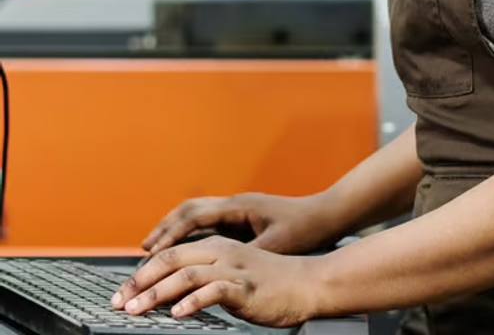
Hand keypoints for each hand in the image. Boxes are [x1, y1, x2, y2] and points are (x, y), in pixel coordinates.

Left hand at [110, 236, 320, 326]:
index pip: (171, 254)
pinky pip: (214, 291)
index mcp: (218, 247)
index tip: (121, 292)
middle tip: (118, 301)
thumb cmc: (271, 284)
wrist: (307, 284)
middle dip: (140, 281)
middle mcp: (223, 252)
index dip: (142, 272)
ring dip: (156, 293)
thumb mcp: (234, 275)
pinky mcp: (246, 287)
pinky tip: (177, 314)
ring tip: (135, 310)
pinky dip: (192, 302)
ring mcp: (234, 269)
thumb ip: (206, 278)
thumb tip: (171, 294)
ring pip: (186, 274)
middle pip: (172, 260)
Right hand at [142, 192, 330, 255]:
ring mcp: (239, 210)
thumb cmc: (304, 229)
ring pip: (197, 214)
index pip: (194, 216)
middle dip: (165, 229)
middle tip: (144, 250)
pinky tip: (185, 251)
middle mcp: (235, 204)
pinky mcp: (243, 219)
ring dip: (175, 230)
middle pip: (190, 210)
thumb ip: (245, 255)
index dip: (170, 234)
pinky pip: (209, 223)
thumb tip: (218, 268)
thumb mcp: (273, 245)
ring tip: (155, 250)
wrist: (326, 216)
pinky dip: (191, 235)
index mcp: (239, 207)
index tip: (150, 252)